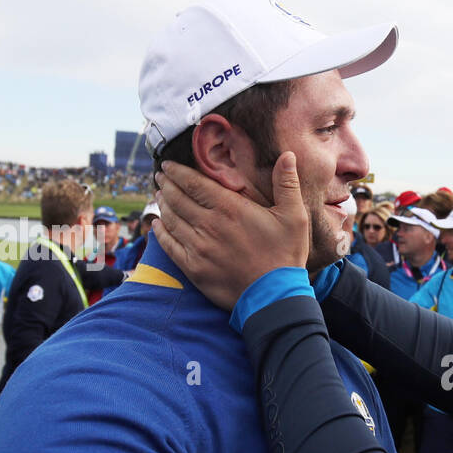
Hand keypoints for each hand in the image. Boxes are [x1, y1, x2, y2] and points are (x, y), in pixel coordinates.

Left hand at [153, 153, 309, 310]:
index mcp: (230, 208)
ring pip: (172, 219)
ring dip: (162, 205)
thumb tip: (288, 155)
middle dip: (166, 185)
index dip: (177, 172)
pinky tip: (158, 225)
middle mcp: (209, 225)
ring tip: (159, 196)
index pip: (193, 183)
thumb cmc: (286, 255)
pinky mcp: (194, 268)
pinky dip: (160, 233)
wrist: (274, 297)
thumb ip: (287, 184)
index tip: (168, 166)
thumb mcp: (294, 217)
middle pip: (177, 198)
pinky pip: (169, 246)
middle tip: (160, 177)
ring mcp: (198, 247)